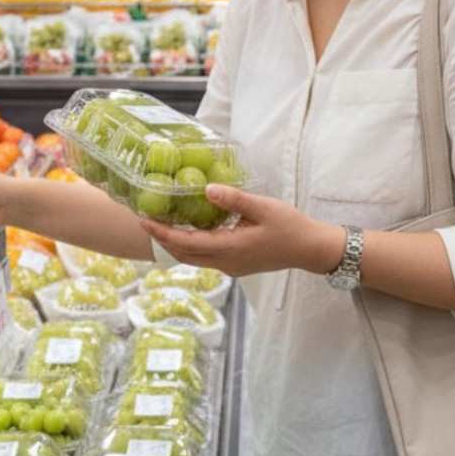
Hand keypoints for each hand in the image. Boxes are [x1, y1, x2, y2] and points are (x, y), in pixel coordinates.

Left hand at [142, 184, 345, 277]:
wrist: (310, 250)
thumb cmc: (290, 226)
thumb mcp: (264, 207)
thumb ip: (234, 199)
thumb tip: (206, 188)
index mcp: (230, 248)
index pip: (187, 243)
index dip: (162, 233)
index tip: (143, 220)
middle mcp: (226, 262)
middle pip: (184, 255)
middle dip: (162, 239)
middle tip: (144, 221)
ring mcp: (230, 267)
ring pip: (193, 259)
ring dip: (174, 244)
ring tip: (159, 226)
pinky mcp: (236, 265)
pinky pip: (205, 258)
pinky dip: (190, 247)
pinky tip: (188, 231)